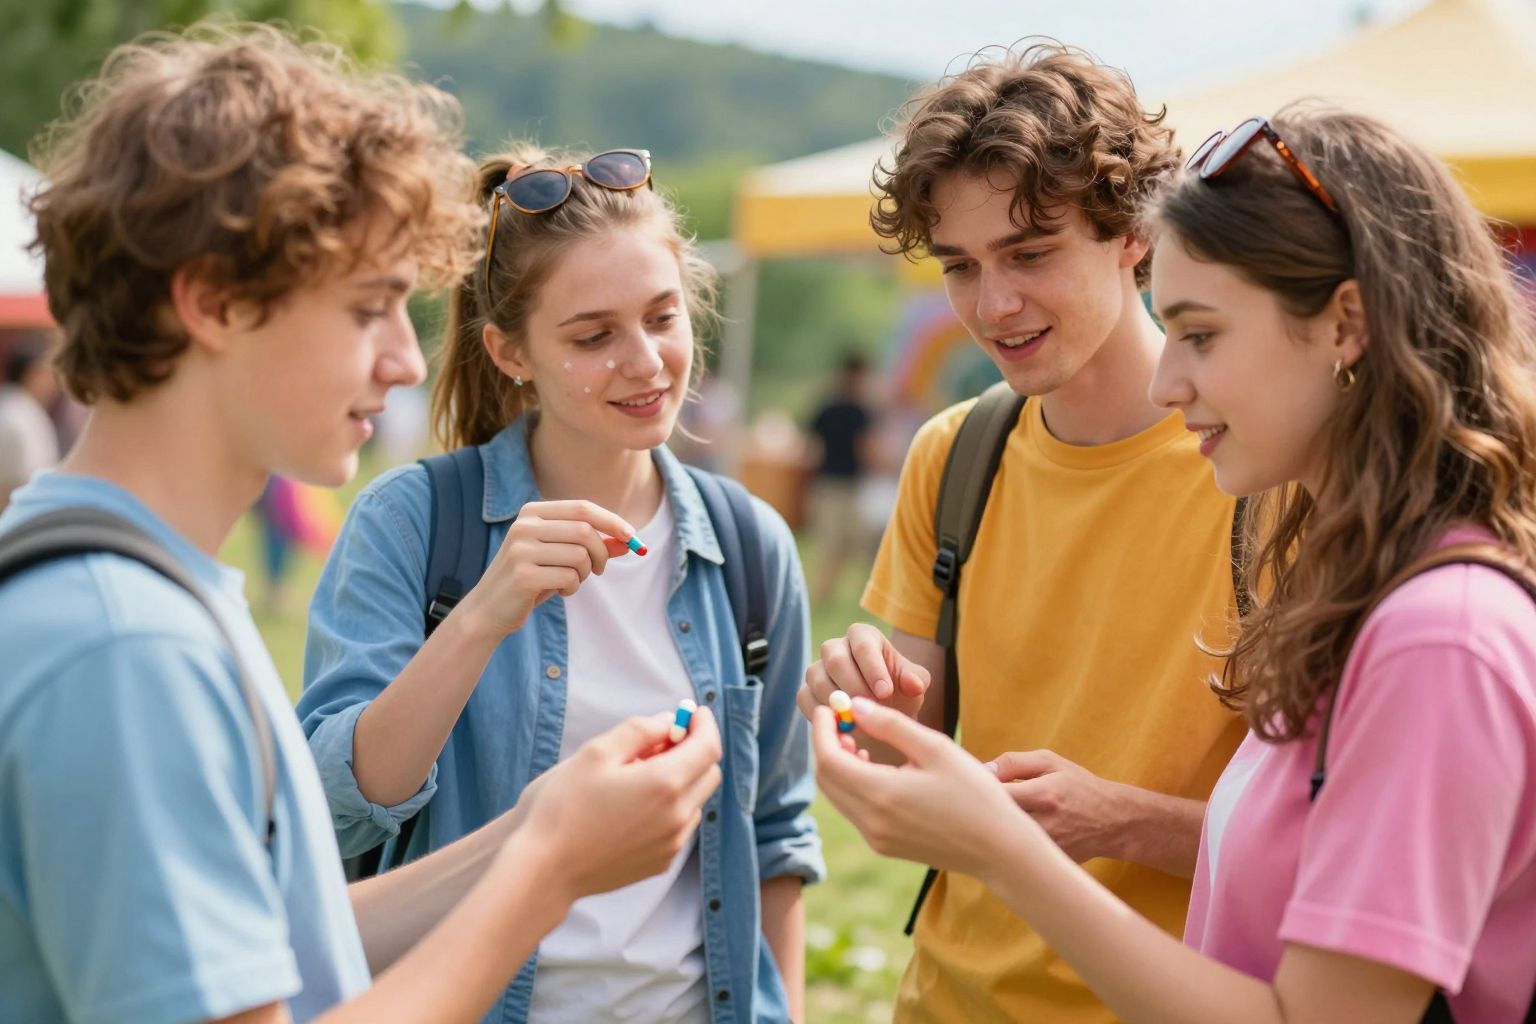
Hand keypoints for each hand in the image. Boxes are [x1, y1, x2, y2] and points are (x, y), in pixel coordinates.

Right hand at [457, 500, 635, 637]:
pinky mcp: (522, 575)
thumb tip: (629, 542)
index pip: (582, 508)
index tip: (631, 536)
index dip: (612, 521)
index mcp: (532, 512)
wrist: (489, 608)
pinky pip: (569, 577)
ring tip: (573, 581)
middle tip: (600, 570)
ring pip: (580, 555)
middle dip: (601, 553)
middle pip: (584, 531)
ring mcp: (521, 549)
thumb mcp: (562, 556)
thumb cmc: (532, 578)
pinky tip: (560, 591)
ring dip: (586, 573)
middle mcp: (524, 526)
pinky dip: (573, 587)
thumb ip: (593, 545)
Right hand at [504, 707, 722, 900]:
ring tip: (640, 775)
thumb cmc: (563, 807)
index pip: (709, 747)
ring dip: (682, 781)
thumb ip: (640, 730)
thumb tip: (669, 722)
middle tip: (662, 740)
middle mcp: (677, 817)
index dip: (703, 724)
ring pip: (695, 801)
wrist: (544, 870)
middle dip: (695, 750)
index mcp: (665, 784)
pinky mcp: (660, 863)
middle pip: (709, 774)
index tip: (692, 713)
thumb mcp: (596, 752)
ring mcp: (671, 844)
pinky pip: (679, 826)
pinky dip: (670, 807)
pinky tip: (635, 805)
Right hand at [797, 622, 929, 721]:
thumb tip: (914, 684)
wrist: (879, 720)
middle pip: (835, 659)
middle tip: (871, 708)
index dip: (873, 668)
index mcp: (863, 636)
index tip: (885, 693)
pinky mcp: (805, 690)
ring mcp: (817, 668)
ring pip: (818, 679)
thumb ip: (915, 681)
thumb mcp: (913, 687)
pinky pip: (806, 698)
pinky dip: (823, 714)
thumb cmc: (899, 695)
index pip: (863, 644)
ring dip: (838, 703)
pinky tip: (841, 725)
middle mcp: (835, 647)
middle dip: (854, 686)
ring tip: (860, 721)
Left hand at [810, 697, 1042, 879]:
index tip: (830, 708)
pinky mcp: (884, 846)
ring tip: (858, 740)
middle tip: (841, 721)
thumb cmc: (975, 794)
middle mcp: (871, 822)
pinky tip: (874, 768)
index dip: (822, 730)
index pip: (828, 759)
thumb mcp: (936, 749)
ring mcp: (875, 838)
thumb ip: (891, 725)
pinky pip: (854, 811)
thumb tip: (856, 706)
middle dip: (826, 746)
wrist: (999, 850)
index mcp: (881, 795)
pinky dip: (852, 785)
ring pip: (837, 796)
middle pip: (826, 779)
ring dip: (838, 766)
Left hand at [990, 750, 1131, 862]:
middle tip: (978, 805)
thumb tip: (982, 770)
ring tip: (996, 821)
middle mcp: (1044, 823)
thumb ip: (1014, 763)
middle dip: (984, 812)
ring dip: (996, 831)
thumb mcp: (1050, 763)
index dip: (979, 790)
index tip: (977, 787)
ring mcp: (1048, 848)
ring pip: (1005, 842)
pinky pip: (1019, 855)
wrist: (1114, 821)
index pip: (995, 794)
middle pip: (997, 821)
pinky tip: (1011, 838)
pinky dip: (1010, 846)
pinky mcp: (1050, 863)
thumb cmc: (1078, 786)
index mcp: (1042, 794)